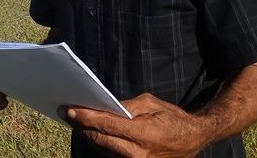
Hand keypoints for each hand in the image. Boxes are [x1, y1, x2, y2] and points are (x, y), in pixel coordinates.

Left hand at [61, 93, 205, 156]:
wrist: (192, 140)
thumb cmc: (172, 118)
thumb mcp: (151, 104)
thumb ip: (127, 107)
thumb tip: (105, 107)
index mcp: (144, 134)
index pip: (108, 125)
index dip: (87, 117)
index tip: (71, 109)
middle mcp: (137, 154)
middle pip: (100, 140)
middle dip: (81, 125)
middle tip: (65, 112)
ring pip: (102, 149)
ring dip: (87, 134)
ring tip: (74, 119)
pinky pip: (110, 154)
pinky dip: (98, 142)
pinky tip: (89, 130)